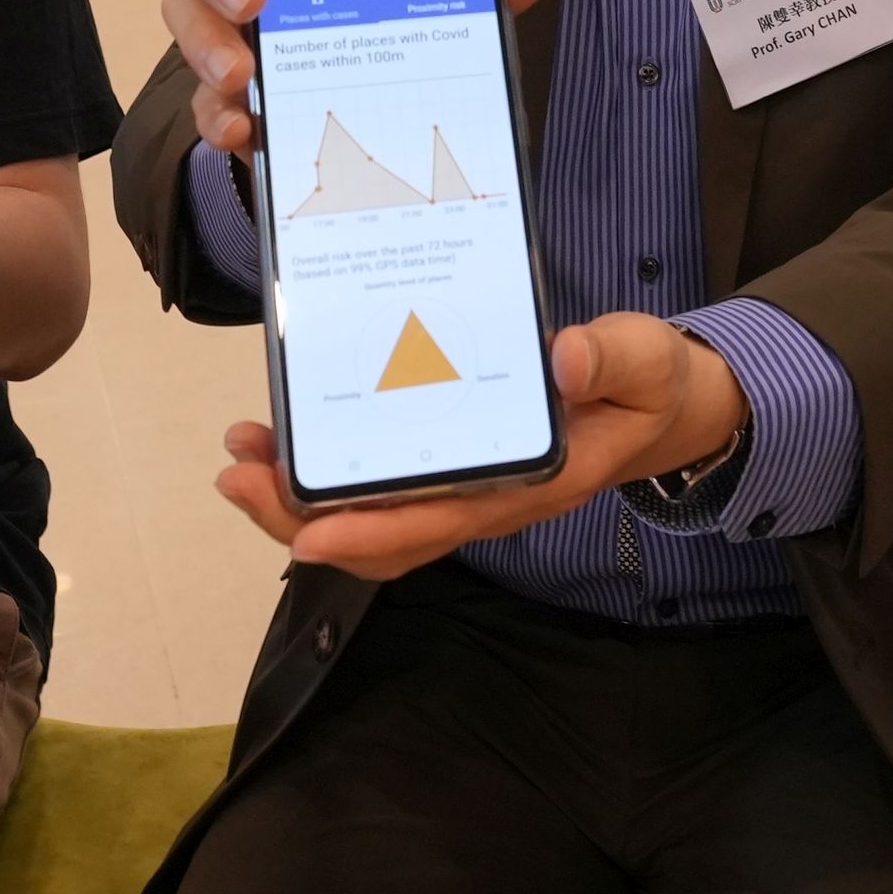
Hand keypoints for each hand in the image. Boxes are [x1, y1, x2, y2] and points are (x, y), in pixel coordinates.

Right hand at [159, 0, 563, 160]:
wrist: (366, 89)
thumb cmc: (393, 17)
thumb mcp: (440, 0)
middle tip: (251, 4)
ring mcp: (230, 29)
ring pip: (185, 17)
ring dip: (206, 45)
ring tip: (244, 78)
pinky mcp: (227, 90)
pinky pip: (199, 96)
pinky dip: (213, 114)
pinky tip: (242, 132)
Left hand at [212, 311, 742, 579]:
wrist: (656, 407)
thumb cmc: (645, 386)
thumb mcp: (645, 361)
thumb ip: (611, 358)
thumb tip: (563, 357)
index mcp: (528, 485)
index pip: (439, 522)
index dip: (370, 532)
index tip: (307, 531)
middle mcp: (483, 501)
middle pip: (380, 536)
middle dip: (301, 516)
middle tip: (236, 473)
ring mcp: (459, 490)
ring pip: (366, 519)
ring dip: (297, 498)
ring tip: (241, 452)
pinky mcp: (445, 469)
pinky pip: (374, 489)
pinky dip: (320, 474)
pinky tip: (281, 438)